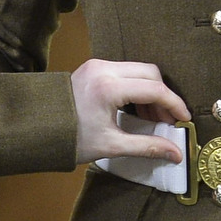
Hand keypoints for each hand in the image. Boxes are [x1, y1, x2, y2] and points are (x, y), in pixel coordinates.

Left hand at [69, 59, 190, 162]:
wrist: (36, 130)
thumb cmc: (69, 139)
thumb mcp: (111, 146)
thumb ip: (147, 147)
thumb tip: (175, 153)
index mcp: (107, 87)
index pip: (154, 89)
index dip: (174, 105)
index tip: (183, 120)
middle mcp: (103, 70)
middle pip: (150, 74)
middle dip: (164, 97)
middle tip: (168, 121)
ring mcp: (97, 66)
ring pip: (139, 71)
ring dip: (151, 92)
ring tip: (153, 119)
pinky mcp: (93, 69)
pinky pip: (125, 73)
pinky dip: (137, 88)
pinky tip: (138, 110)